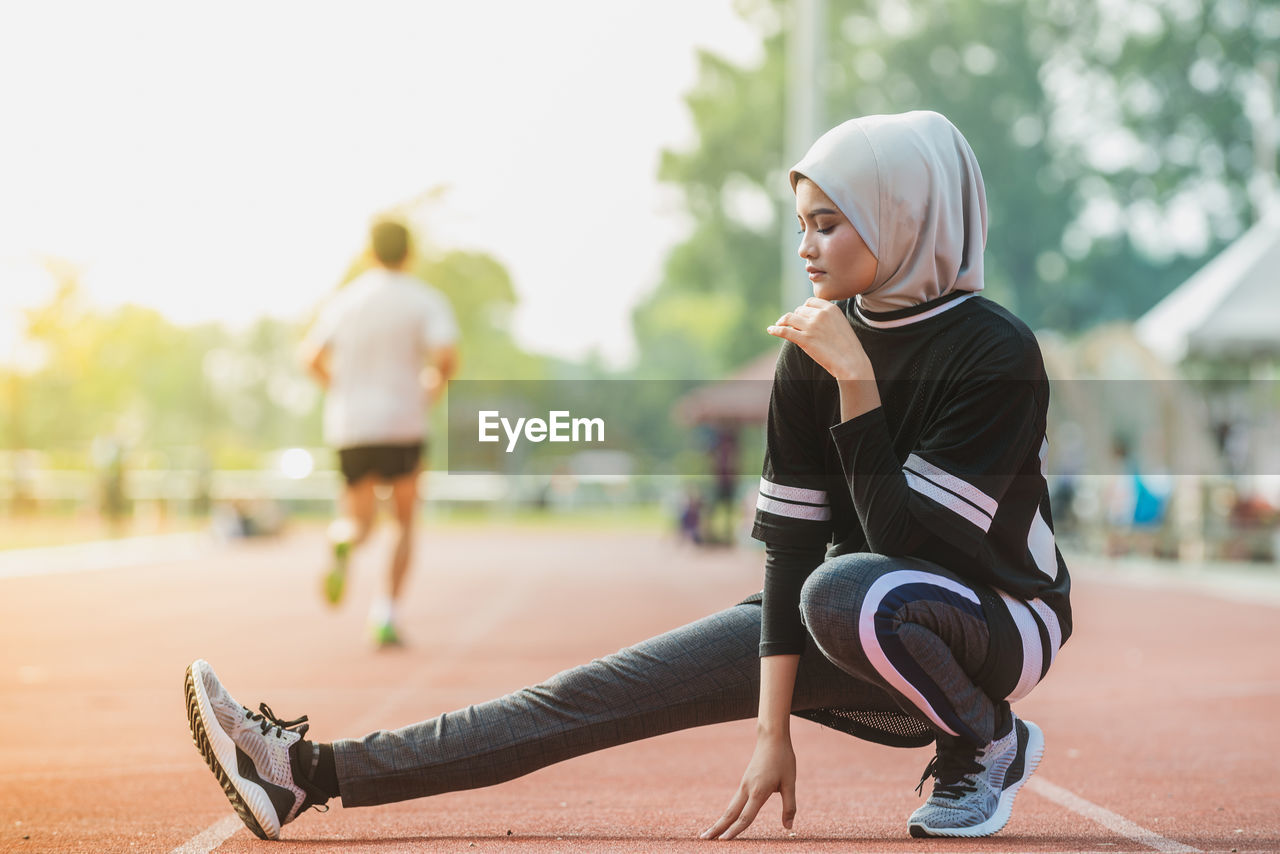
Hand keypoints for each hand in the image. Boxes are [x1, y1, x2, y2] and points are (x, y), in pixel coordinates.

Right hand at [700, 735, 796, 839]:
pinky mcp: (745, 782)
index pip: (745, 816)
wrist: (772, 737)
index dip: (735, 831)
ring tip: (709, 833)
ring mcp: (744, 785)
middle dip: (717, 827)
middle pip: (730, 813)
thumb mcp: (790, 783)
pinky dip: (728, 813)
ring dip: (720, 821)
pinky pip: (735, 801)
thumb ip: (789, 807)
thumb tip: (788, 828)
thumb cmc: (783, 759)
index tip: (723, 841)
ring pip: (730, 807)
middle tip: (704, 839)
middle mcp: (747, 789)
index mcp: (758, 791)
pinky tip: (726, 819)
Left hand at [768, 298, 879, 419]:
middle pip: (799, 310)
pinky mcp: (804, 339)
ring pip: (790, 318)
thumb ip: (828, 317)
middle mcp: (820, 314)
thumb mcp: (841, 324)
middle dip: (795, 317)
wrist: (851, 363)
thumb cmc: (848, 347)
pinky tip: (770, 330)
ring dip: (783, 321)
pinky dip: (775, 329)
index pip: (810, 302)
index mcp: (830, 309)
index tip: (801, 315)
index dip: (804, 309)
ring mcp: (811, 326)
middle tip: (793, 325)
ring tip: (778, 325)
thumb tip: (812, 315)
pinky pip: (784, 331)